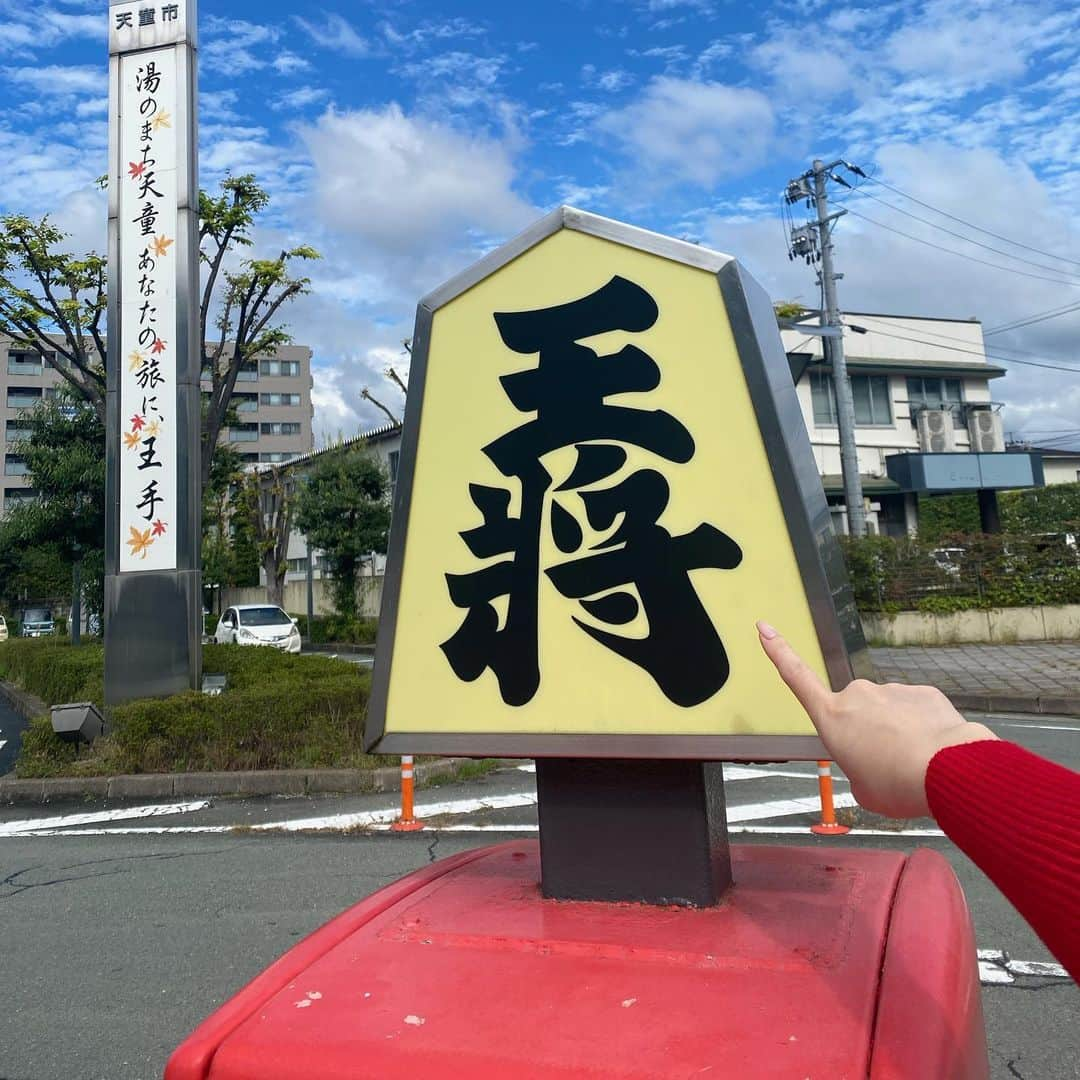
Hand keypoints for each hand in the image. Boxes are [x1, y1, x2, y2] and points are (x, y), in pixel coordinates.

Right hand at [756, 621, 996, 818]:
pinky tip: (933, 751)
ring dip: (897, 734)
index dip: (779, 651)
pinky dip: (923, 730)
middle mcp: (857, 696)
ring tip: (914, 763)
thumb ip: (859, 770)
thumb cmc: (896, 784)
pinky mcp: (922, 693)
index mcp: (832, 718)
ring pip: (889, 714)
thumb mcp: (862, 790)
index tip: (765, 627)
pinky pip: (917, 712)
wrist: (946, 770)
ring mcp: (891, 691)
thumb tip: (876, 760)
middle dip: (868, 733)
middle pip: (855, 712)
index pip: (797, 677)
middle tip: (886, 765)